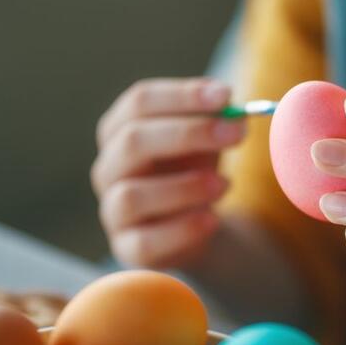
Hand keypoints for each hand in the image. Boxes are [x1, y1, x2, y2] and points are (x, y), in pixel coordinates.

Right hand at [91, 78, 244, 267]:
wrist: (199, 225)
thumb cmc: (197, 171)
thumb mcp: (209, 142)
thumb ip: (218, 122)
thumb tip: (235, 112)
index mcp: (121, 129)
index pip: (140, 102)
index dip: (182, 96)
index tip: (226, 96)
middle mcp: (109, 167)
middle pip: (132, 141)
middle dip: (189, 134)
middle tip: (236, 134)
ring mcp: (112, 210)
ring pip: (132, 195)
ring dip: (185, 187)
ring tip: (225, 185)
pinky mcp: (126, 248)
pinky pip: (145, 242)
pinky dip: (182, 230)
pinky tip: (212, 220)